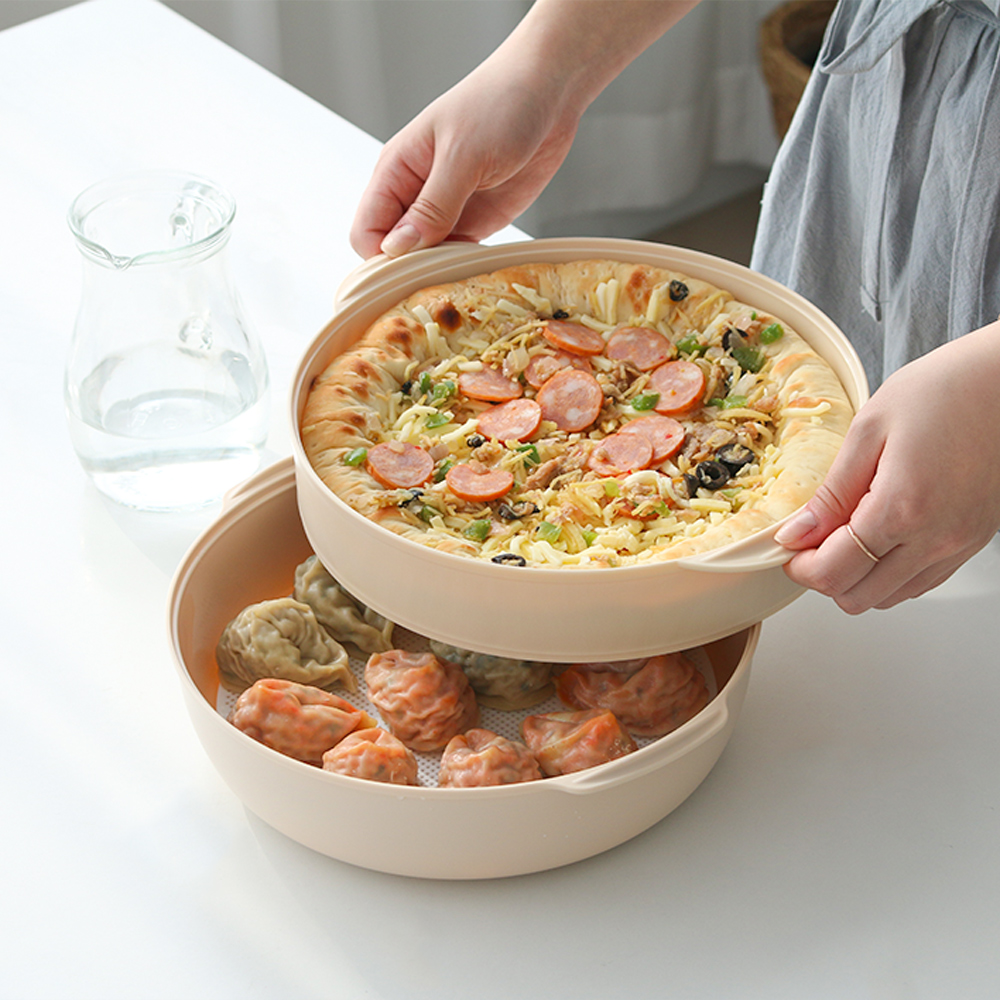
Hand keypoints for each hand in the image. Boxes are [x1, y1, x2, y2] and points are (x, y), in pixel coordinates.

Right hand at [349, 59, 580, 258]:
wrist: (548, 91)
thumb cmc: (499, 105)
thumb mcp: (463, 156)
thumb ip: (432, 206)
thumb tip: (397, 249)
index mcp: (396, 171)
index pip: (367, 231)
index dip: (382, 257)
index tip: (411, 271)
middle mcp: (414, 194)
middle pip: (393, 251)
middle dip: (410, 271)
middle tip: (439, 282)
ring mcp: (445, 210)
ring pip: (425, 258)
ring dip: (438, 273)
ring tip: (461, 280)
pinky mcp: (475, 220)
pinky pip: (456, 256)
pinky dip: (462, 268)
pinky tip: (477, 272)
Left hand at [774, 321, 999, 611]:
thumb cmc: (945, 390)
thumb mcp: (869, 431)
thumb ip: (830, 493)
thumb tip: (796, 534)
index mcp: (902, 508)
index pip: (833, 572)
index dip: (799, 567)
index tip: (788, 546)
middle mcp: (935, 538)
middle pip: (858, 597)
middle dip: (823, 576)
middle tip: (811, 541)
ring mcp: (958, 545)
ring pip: (889, 597)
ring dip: (856, 578)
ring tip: (844, 534)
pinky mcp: (972, 542)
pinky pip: (920, 582)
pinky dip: (889, 573)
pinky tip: (878, 536)